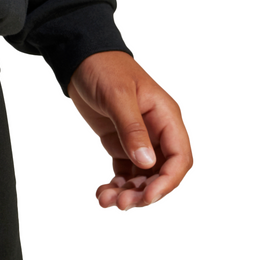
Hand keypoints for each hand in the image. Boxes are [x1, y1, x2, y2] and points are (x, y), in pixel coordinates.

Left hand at [67, 51, 191, 210]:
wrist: (79, 57)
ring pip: (143, 176)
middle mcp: (157, 130)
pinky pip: (125, 170)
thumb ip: (132, 128)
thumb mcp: (117, 96)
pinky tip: (102, 192)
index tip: (147, 197)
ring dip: (128, 192)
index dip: (167, 181)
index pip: (179, 157)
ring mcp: (139, 138)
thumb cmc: (103, 67)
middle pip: (161, 173)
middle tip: (121, 203)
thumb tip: (147, 162)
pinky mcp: (121, 141)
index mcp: (165, 117)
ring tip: (105, 200)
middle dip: (144, 192)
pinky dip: (117, 184)